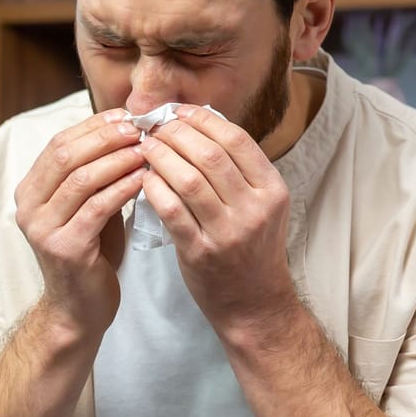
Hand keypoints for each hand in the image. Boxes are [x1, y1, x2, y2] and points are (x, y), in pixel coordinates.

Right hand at [14, 109, 148, 340]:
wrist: (78, 308)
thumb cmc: (90, 253)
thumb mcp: (86, 206)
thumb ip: (95, 174)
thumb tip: (125, 131)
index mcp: (29, 191)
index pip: (59, 143)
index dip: (93, 126)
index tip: (126, 115)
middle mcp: (28, 207)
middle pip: (66, 155)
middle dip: (105, 137)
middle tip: (138, 128)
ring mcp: (42, 228)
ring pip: (81, 178)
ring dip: (117, 159)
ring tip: (146, 149)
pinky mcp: (65, 247)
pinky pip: (97, 207)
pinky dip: (123, 188)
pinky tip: (144, 178)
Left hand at [138, 105, 300, 338]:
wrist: (254, 304)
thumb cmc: (252, 248)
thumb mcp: (261, 204)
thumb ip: (239, 169)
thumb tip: (199, 122)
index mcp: (271, 189)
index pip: (235, 139)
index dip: (202, 119)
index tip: (178, 111)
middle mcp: (254, 209)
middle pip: (210, 154)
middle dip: (176, 134)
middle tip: (154, 128)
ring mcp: (228, 232)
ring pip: (188, 179)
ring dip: (161, 157)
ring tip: (145, 148)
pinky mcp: (201, 253)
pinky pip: (172, 211)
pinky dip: (154, 189)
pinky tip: (144, 179)